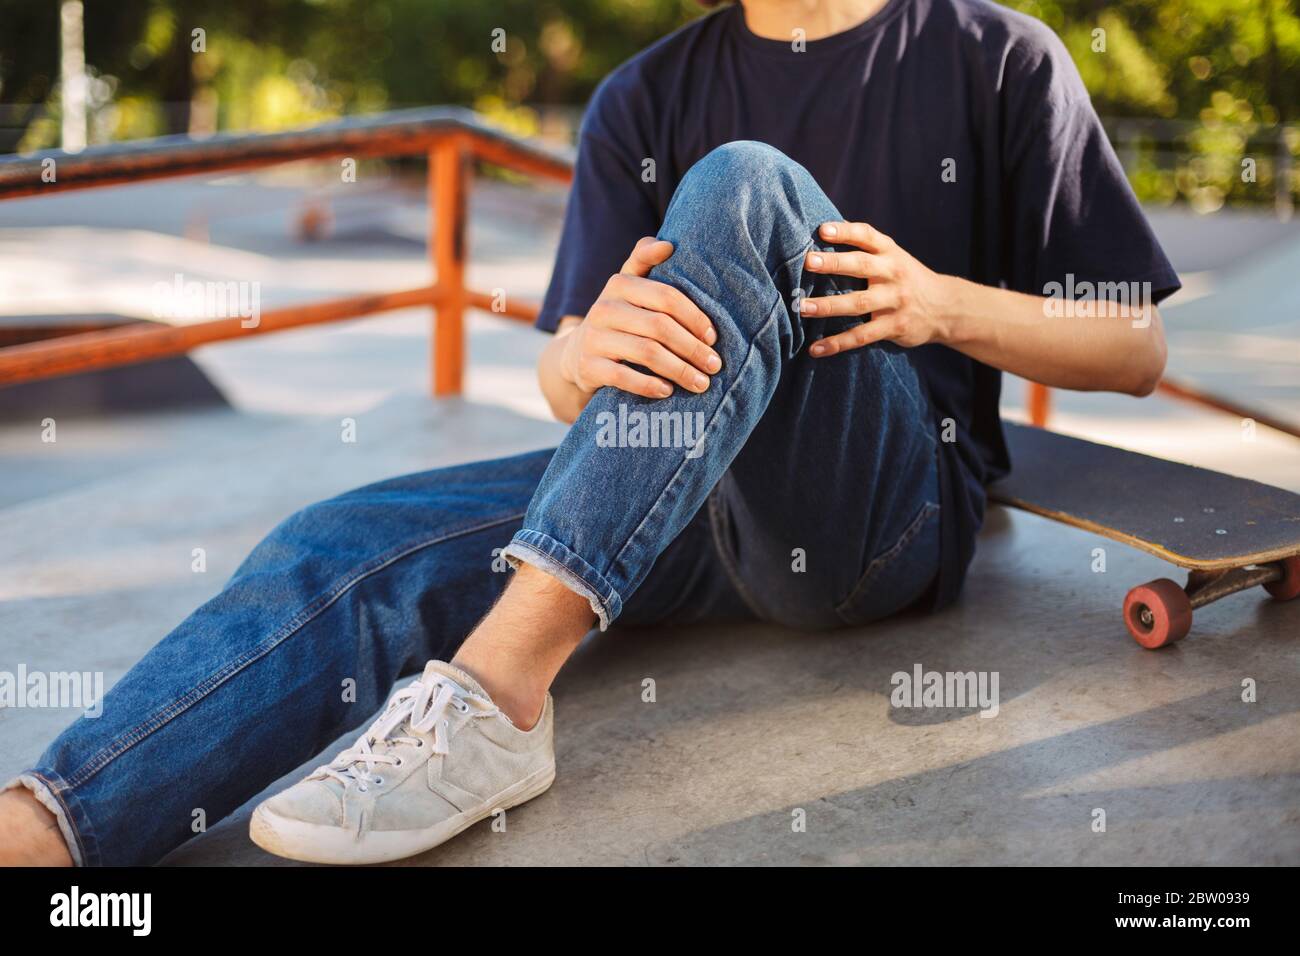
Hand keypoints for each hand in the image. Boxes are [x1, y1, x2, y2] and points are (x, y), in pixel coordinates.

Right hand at [559, 237, 721, 398]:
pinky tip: (668, 391)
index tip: (713, 336)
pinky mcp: (588, 366)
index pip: (666, 296)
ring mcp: (594, 337)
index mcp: (620, 283)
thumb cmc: (619, 318)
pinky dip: (650, 385)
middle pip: (660, 327)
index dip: (694, 317)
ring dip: (680, 370)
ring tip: (702, 383)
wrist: (576, 354)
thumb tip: (667, 244)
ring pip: (647, 353)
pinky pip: (624, 377)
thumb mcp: (628, 288)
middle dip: (693, 348)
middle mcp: (604, 307)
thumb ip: (645, 262)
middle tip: (714, 365)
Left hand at [799, 221, 952, 355]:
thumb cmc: (906, 278)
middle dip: (835, 263)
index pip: (867, 236)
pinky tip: (816, 349)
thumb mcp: (894, 258)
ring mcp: (895, 301)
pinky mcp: (894, 326)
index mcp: (890, 253)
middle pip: (862, 266)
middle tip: (808, 261)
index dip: (846, 231)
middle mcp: (893, 274)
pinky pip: (862, 336)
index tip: (822, 229)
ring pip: (859, 303)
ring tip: (803, 308)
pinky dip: (838, 343)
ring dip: (829, 306)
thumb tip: (823, 233)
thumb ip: (866, 249)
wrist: (946, 307)